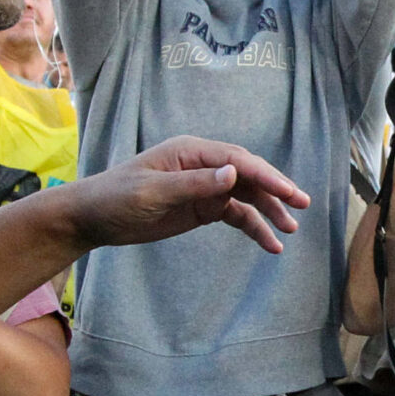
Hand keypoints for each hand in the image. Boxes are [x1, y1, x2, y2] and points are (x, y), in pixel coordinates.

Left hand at [64, 136, 307, 253]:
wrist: (93, 217)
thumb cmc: (116, 198)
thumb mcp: (153, 192)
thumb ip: (194, 184)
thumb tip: (233, 173)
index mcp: (191, 152)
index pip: (237, 160)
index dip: (265, 175)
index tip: (288, 192)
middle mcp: (202, 165)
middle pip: (247, 175)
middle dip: (275, 190)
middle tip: (302, 204)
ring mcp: (203, 187)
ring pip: (245, 196)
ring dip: (268, 211)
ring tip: (290, 229)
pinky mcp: (200, 208)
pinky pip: (234, 215)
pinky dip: (252, 227)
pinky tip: (269, 243)